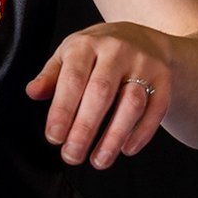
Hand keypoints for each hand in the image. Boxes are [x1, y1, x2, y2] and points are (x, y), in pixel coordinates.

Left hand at [25, 22, 171, 169]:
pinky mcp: (164, 79)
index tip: (54, 137)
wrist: (141, 37)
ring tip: (98, 160)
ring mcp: (144, 65)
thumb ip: (51, 76)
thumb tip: (33, 92)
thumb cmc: (96, 52)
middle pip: (101, 93)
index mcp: (87, 44)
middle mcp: (117, 51)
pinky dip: (142, 132)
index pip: (72, 80)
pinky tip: (126, 149)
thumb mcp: (69, 55)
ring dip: (114, 136)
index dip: (62, 111)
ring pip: (131, 104)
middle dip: (85, 129)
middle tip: (72, 156)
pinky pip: (156, 109)